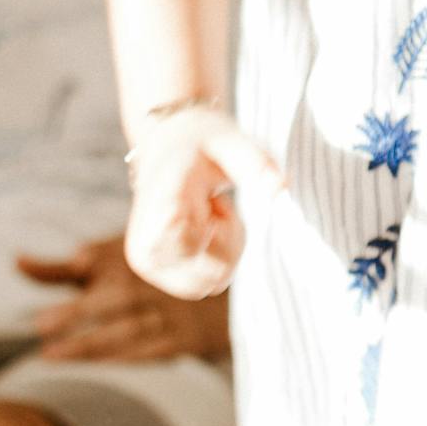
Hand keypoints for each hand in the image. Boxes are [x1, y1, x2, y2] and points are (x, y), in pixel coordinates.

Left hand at [17, 235, 229, 362]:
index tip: (50, 290)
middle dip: (78, 311)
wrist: (216, 299)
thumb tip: (15, 261)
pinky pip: (149, 352)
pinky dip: (122, 359)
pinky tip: (96, 367)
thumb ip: (59, 270)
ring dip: (91, 343)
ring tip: (53, 354)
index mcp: (129, 259)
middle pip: (113, 299)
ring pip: (127, 330)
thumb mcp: (105, 265)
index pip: (98, 264)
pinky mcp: (181, 341)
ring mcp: (167, 314)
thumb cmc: (143, 279)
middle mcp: (150, 284)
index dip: (74, 268)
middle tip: (42, 324)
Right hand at [123, 102, 282, 301]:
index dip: (221, 228)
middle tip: (217, 204)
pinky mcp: (156, 271)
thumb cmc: (200, 142)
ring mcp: (147, 262)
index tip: (213, 198)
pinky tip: (206, 227)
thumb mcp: (230, 141)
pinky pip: (205, 284)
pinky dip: (218, 259)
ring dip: (225, 251)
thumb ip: (255, 164)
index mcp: (157, 210)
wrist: (167, 144)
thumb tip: (282, 189)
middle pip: (211, 274)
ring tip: (210, 212)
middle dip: (228, 242)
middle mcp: (144, 244)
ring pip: (211, 284)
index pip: (196, 248)